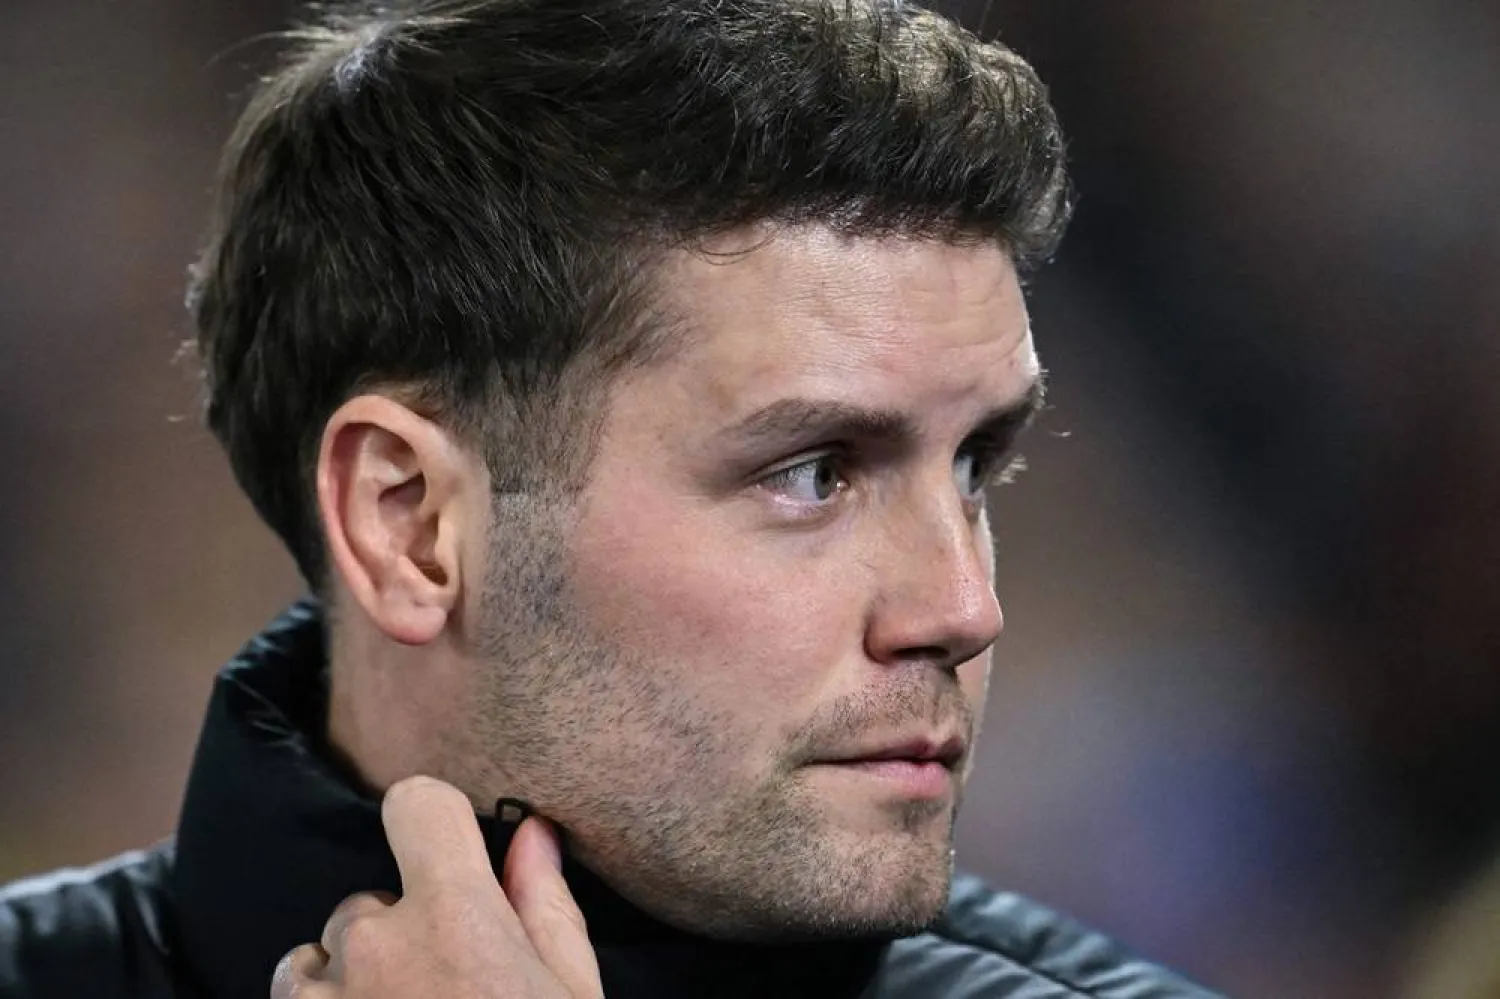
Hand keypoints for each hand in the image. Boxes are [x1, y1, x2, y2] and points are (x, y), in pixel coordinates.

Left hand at [272, 776, 602, 997]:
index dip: (433, 820)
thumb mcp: (572, 991)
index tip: (447, 851)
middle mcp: (377, 945)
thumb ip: (547, 908)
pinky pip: (294, 997)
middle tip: (445, 987)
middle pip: (369, 902)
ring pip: (319, 957)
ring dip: (351, 982)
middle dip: (398, 935)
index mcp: (456, 916)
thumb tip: (534, 834)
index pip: (416, 802)